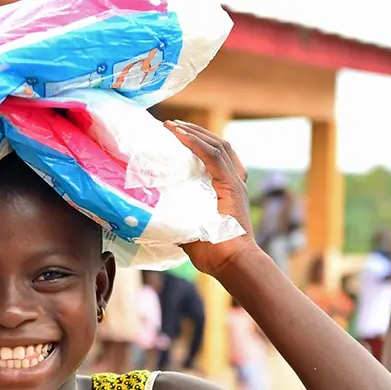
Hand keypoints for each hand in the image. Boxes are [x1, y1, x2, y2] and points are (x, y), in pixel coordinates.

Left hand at [166, 121, 259, 277]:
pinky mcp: (232, 186)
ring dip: (193, 133)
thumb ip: (178, 222)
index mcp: (227, 190)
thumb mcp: (190, 232)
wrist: (233, 264)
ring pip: (217, 146)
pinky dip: (196, 143)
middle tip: (171, 125)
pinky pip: (213, 156)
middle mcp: (234, 182)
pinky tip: (180, 135)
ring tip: (172, 125)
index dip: (197, 143)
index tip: (176, 135)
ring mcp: (235, 183)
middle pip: (218, 146)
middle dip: (194, 132)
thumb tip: (155, 220)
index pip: (216, 157)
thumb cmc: (214, 254)